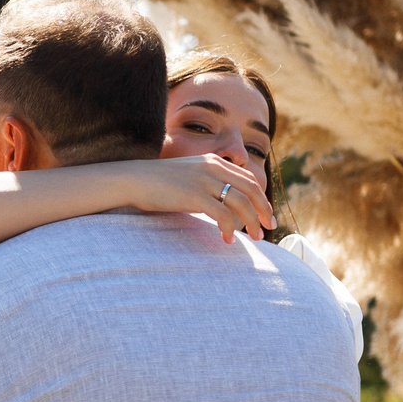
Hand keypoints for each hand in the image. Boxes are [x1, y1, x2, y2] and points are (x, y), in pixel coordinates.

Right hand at [116, 155, 273, 241]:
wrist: (134, 180)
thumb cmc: (158, 183)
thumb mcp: (189, 176)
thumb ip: (207, 184)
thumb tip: (221, 206)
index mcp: (214, 162)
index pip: (249, 179)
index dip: (261, 198)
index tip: (265, 214)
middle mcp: (213, 168)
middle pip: (252, 189)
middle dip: (263, 210)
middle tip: (268, 228)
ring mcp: (204, 181)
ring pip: (241, 202)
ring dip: (251, 222)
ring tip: (254, 237)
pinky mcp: (194, 196)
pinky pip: (222, 214)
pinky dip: (229, 228)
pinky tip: (227, 238)